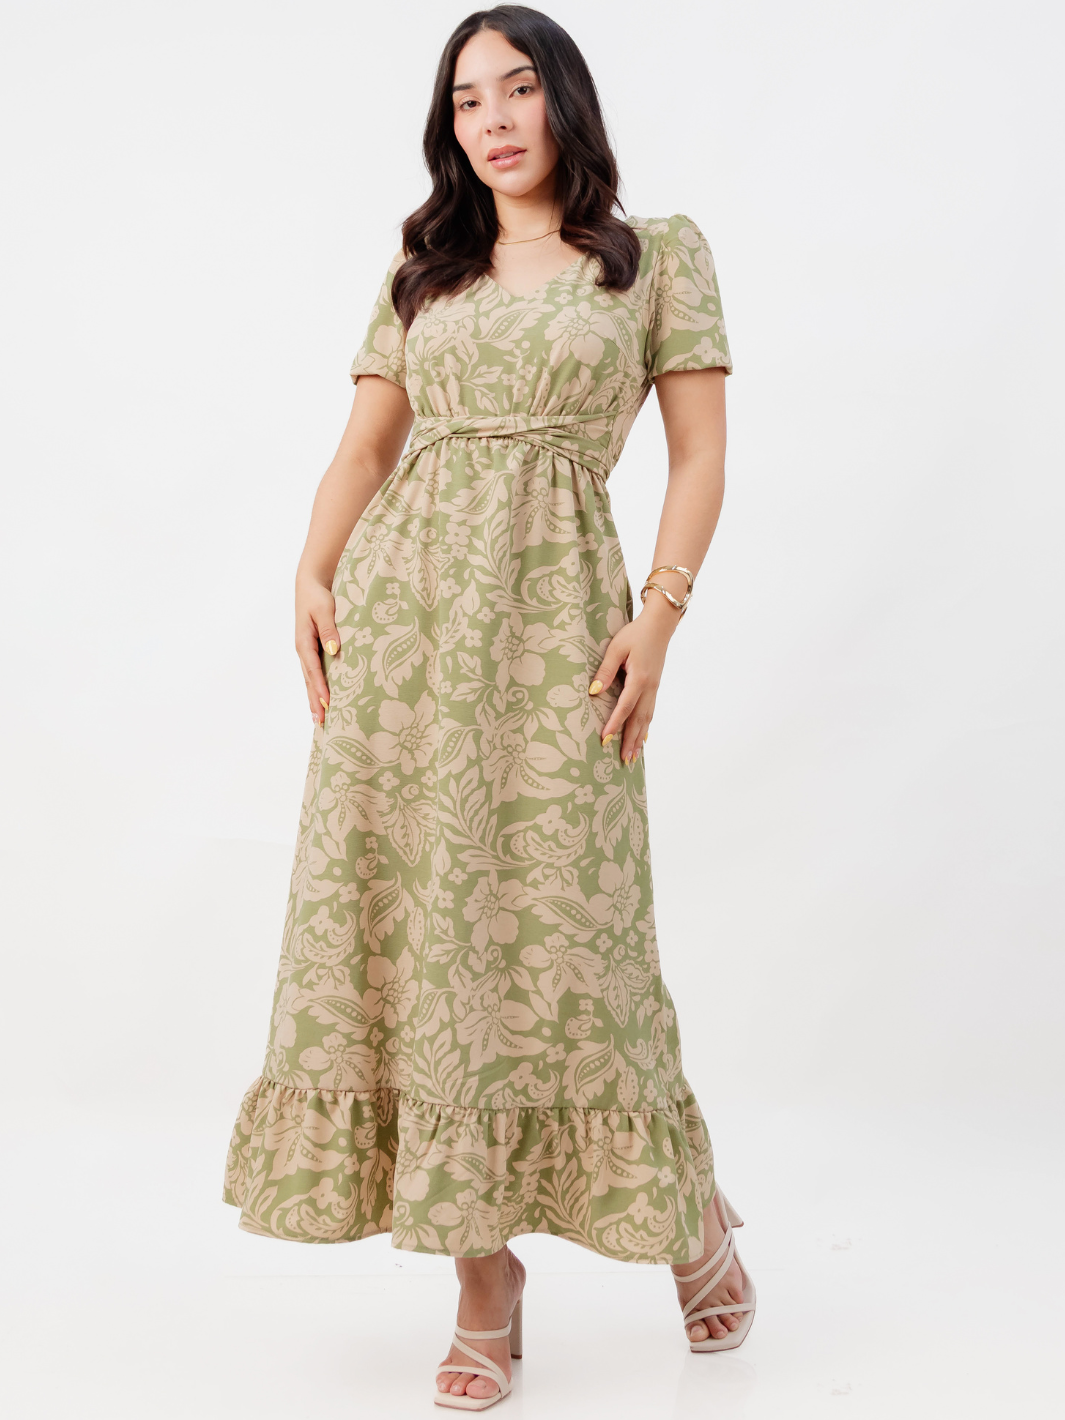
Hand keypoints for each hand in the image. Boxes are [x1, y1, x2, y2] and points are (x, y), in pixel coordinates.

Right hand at [296, 573, 340, 724]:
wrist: (310, 584)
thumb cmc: (318, 595)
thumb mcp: (325, 608)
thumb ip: (329, 629)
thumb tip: (334, 651)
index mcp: (304, 642)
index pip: (313, 671)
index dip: (320, 689)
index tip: (328, 704)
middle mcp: (303, 651)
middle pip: (309, 682)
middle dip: (315, 702)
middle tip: (321, 723)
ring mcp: (306, 652)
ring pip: (310, 681)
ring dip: (315, 699)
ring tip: (319, 720)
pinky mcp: (312, 650)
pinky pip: (314, 674)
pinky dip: (317, 688)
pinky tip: (322, 700)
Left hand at [589, 595, 681, 763]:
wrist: (659, 626)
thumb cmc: (635, 634)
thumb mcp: (616, 648)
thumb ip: (605, 671)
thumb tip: (594, 692)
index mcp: (639, 679)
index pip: (625, 707)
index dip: (614, 724)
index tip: (605, 739)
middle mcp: (649, 688)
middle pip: (639, 720)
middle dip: (630, 741)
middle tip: (623, 760)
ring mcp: (654, 689)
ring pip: (646, 719)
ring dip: (639, 739)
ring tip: (632, 757)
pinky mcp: (655, 687)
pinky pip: (650, 712)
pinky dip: (646, 727)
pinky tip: (642, 738)